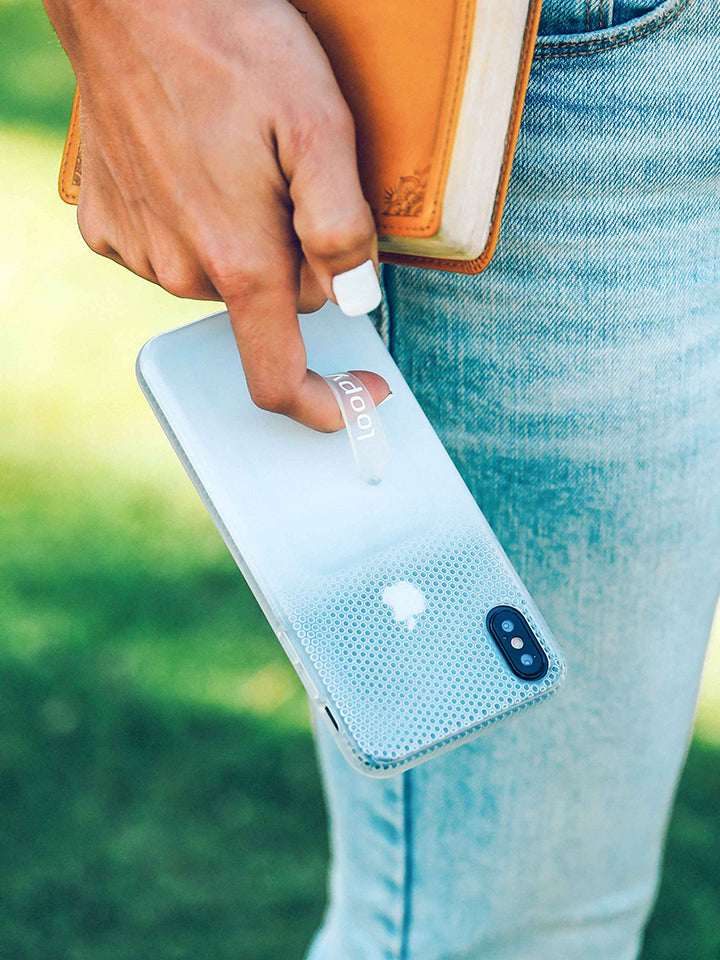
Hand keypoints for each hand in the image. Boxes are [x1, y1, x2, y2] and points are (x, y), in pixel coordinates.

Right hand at [43, 0, 388, 429]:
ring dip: (248, 237)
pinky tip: (197, 165)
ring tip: (241, 161)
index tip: (357, 394)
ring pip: (226, 275)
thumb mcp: (320, 126)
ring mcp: (138, 249)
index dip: (323, 401)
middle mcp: (181, 269)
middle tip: (294, 183)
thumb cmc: (231, 47)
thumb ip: (343, 227)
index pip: (277, 376)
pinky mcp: (108, 226)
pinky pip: (177, 250)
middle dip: (297, 263)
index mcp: (239, 259)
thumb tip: (355, 299)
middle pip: (270, 302)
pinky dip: (200, 222)